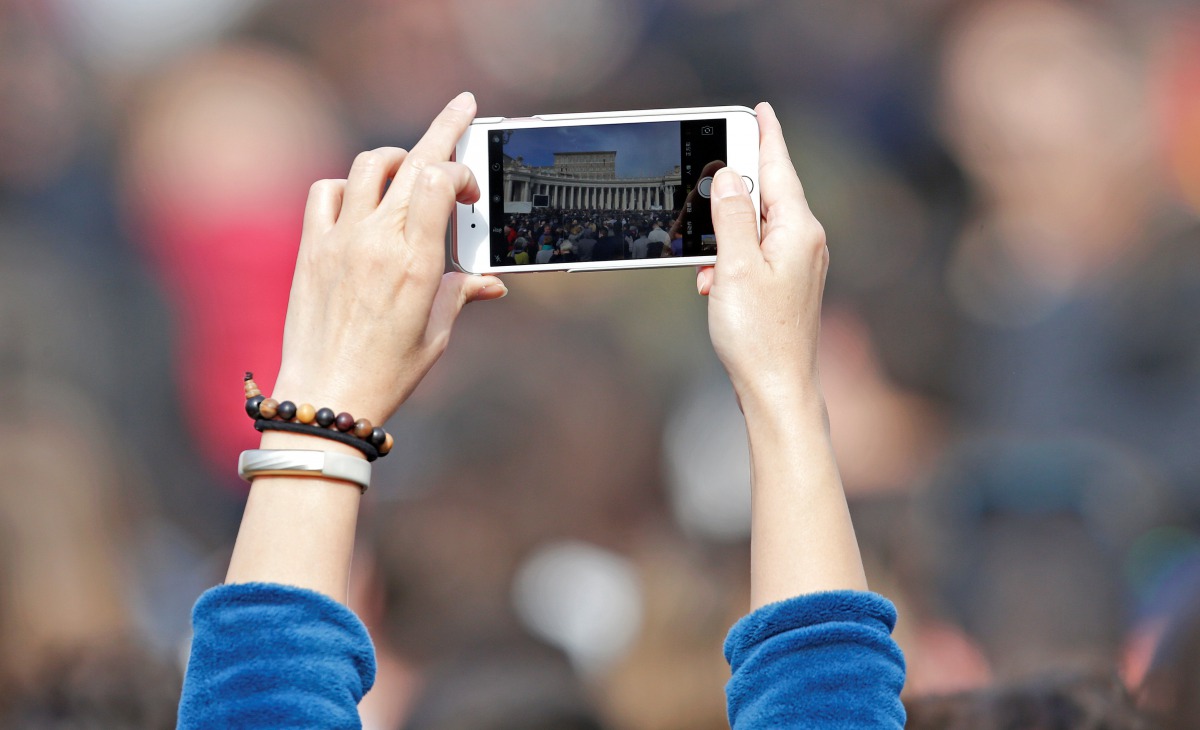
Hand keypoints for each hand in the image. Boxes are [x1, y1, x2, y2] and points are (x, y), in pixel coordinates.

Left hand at [271, 92, 505, 424]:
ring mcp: (341, 241)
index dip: (462, 169)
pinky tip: (362, 202)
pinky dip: (348, 186)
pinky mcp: (312, 249)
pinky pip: (326, 191)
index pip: (440, 179)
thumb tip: (490, 282)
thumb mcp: (437, 334)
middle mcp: (378, 242)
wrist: (325, 397)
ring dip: (397, 156)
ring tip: (412, 167)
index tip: (472, 187)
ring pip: (369, 165)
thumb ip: (461, 293)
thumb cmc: (386, 373)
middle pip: (412, 161)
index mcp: (417, 263)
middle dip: (445, 128)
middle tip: (464, 107)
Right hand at [699, 102, 827, 410]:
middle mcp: (805, 242)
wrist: (777, 389)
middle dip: (733, 189)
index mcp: (799, 229)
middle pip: (766, 195)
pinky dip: (729, 260)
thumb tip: (726, 178)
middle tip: (709, 169)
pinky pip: (754, 255)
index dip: (765, 136)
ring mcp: (798, 264)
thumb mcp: (735, 266)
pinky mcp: (786, 285)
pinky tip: (711, 282)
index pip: (779, 168)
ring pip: (755, 228)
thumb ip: (730, 216)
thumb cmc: (759, 334)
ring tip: (703, 256)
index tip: (760, 109)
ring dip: (724, 235)